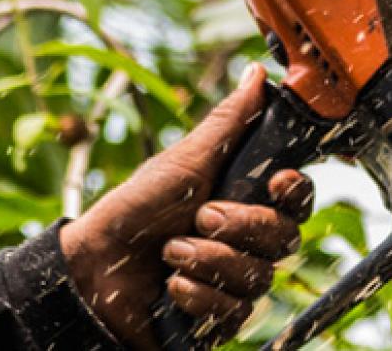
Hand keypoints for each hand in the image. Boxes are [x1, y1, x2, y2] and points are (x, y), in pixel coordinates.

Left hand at [60, 65, 315, 349]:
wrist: (92, 269)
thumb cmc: (135, 211)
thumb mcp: (184, 161)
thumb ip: (229, 122)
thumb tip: (259, 73)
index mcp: (249, 200)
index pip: (299, 198)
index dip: (296, 192)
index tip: (276, 182)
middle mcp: (250, 242)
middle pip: (286, 238)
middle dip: (241, 226)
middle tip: (200, 217)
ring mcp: (237, 282)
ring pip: (259, 276)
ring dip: (209, 261)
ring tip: (170, 251)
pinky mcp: (220, 318)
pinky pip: (234, 311)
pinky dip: (198, 295)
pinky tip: (171, 286)